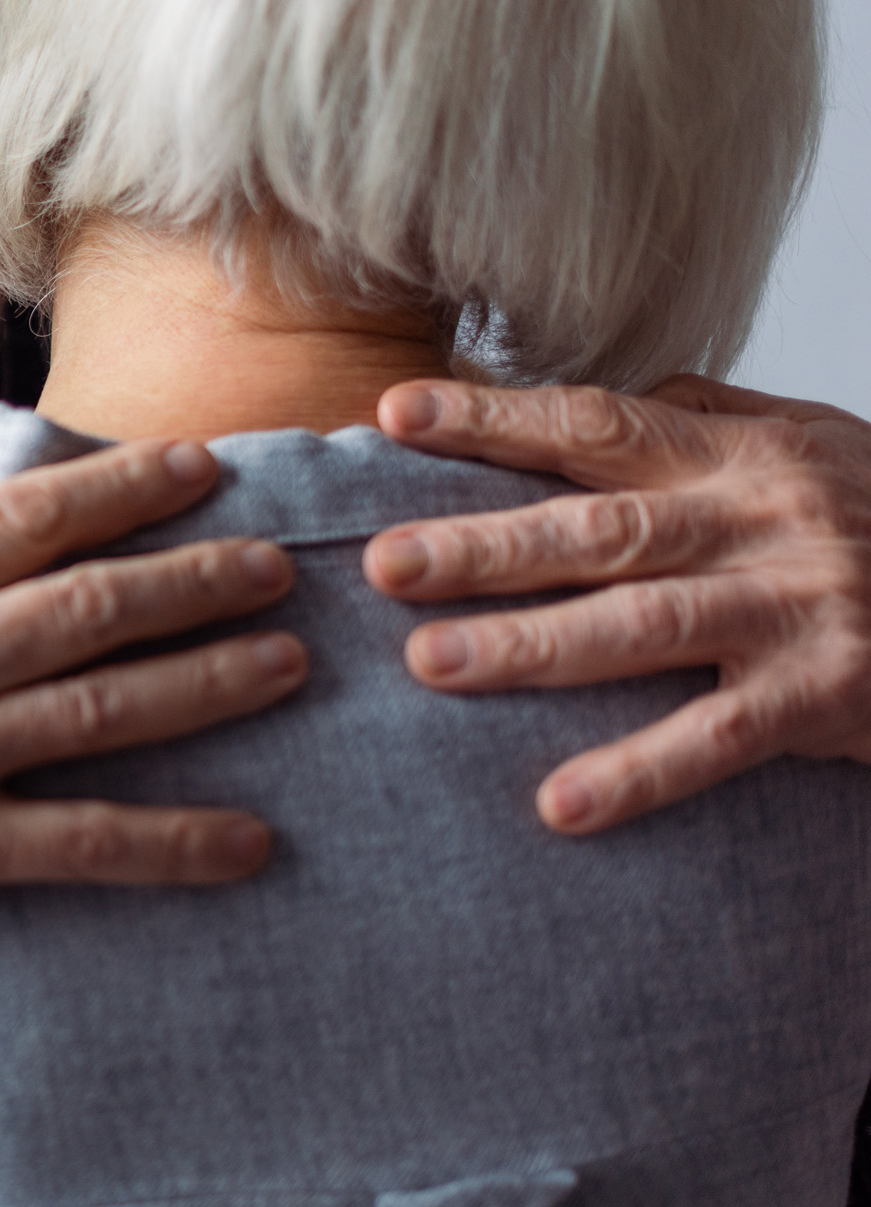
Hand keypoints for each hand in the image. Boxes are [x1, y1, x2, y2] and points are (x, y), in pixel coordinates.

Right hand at [0, 438, 306, 1206]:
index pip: (25, 517)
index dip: (125, 487)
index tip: (199, 469)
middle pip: (95, 602)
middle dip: (201, 574)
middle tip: (281, 562)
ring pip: (111, 706)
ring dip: (213, 680)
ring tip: (288, 661)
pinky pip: (86, 842)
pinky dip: (177, 843)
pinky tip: (250, 842)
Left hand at [366, 377, 870, 833]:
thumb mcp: (808, 442)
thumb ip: (701, 417)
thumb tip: (586, 402)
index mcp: (741, 453)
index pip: (598, 425)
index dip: (494, 420)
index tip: (394, 418)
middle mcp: (763, 520)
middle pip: (602, 531)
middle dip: (484, 546)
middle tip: (380, 565)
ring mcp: (798, 608)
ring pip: (645, 628)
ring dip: (533, 648)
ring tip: (432, 665)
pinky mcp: (828, 696)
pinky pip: (720, 741)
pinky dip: (640, 773)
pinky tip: (561, 804)